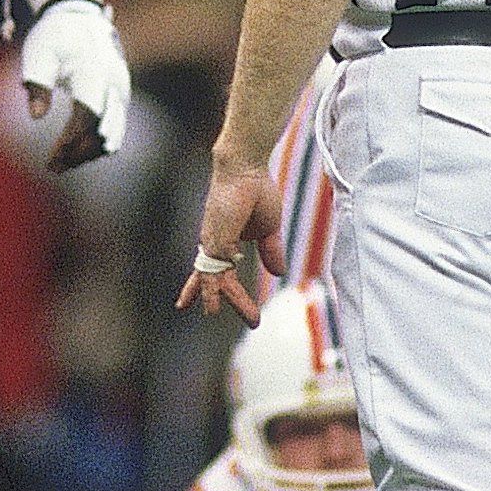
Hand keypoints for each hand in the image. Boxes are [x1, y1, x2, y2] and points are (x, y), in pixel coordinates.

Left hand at [18, 0, 129, 167]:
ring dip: (87, 152)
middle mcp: (114, 84)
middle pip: (102, 129)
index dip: (72, 138)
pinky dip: (96, 144)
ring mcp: (120, 92)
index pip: (88, 113)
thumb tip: (36, 117)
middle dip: (78, 152)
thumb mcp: (39, 53)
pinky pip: (113, 127)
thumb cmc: (55, 36)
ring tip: (59, 165)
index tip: (53, 155)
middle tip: (52, 167)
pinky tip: (73, 154)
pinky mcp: (120, 98)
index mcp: (93, 71)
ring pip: (112, 133)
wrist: (81, 17)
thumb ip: (37, 83)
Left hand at [177, 147, 283, 321]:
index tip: (219, 307)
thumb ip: (271, 251)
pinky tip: (213, 305)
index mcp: (225, 242)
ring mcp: (213, 242)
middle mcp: (214, 244)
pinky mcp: (216, 240)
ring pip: (214, 280)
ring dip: (221, 299)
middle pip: (214, 280)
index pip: (218, 273)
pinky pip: (212, 270)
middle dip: (220, 301)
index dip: (218, 292)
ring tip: (233, 318)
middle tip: (250, 321)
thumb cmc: (256, 191)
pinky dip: (211, 289)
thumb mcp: (269, 229)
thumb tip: (279, 273)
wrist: (247, 169)